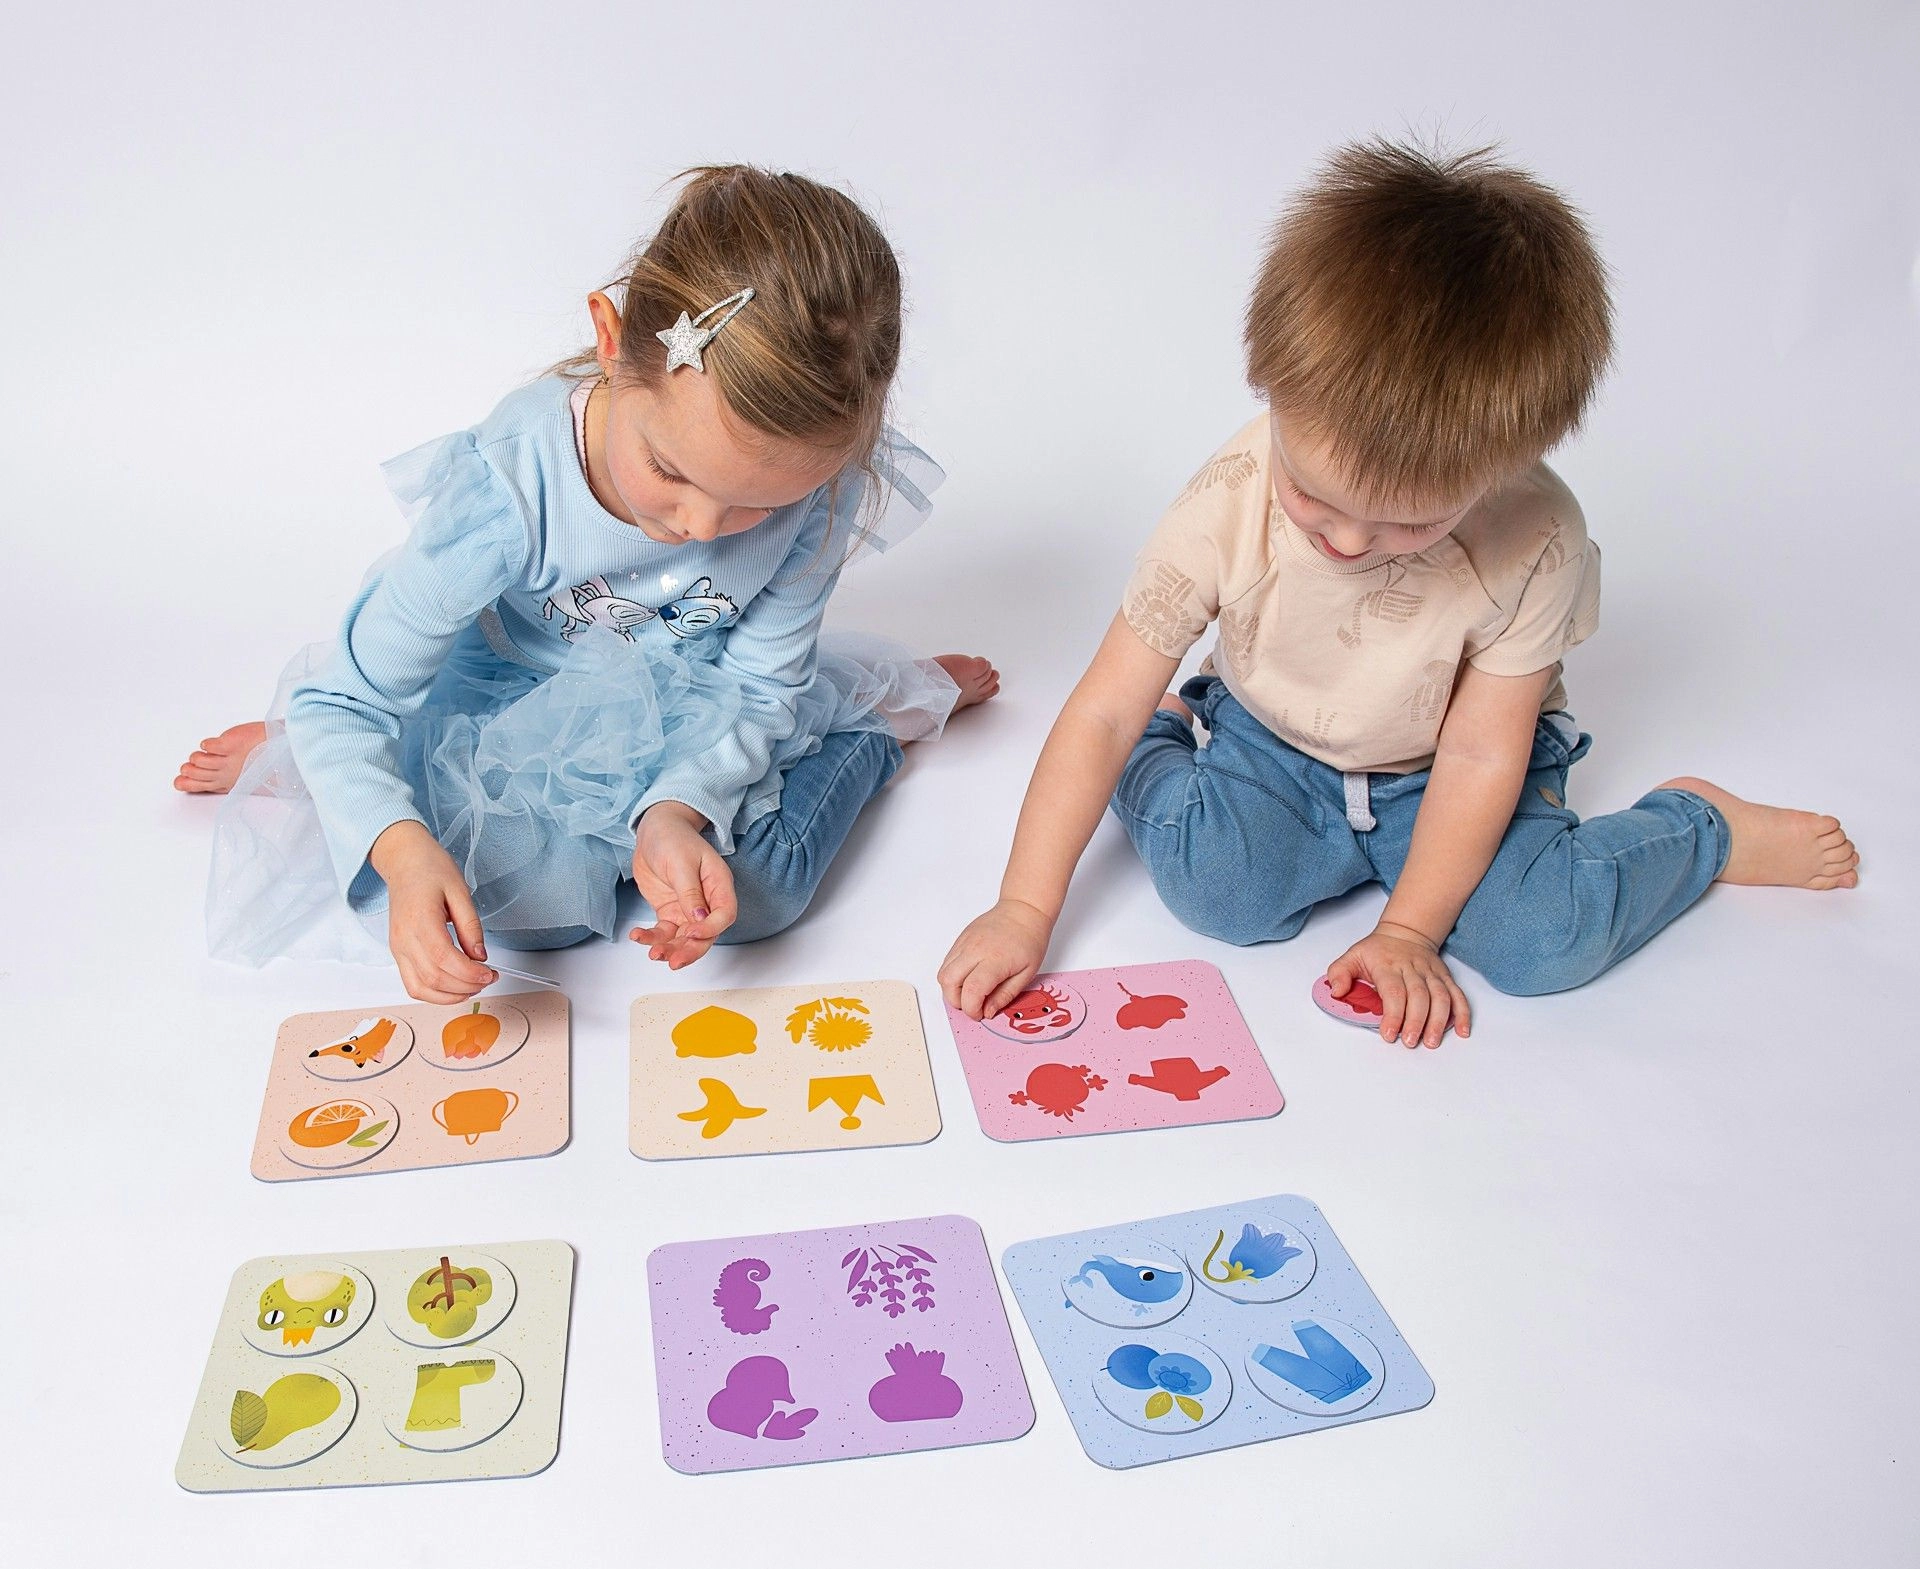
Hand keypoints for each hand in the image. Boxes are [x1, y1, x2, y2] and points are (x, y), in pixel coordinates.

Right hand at [370, 821, 497, 1003]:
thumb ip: (471, 926)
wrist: (404, 861)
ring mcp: (398, 948)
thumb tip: (480, 956)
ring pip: (421, 988)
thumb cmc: (430, 869)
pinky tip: (453, 988)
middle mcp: (404, 939)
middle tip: (489, 978)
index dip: (469, 974)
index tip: (490, 973)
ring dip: (450, 995)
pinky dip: (433, 994)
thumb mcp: (460, 890)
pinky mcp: (398, 952)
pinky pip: (412, 984)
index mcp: (420, 920)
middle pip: (434, 978)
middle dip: (466, 986)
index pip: (445, 960)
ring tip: (473, 986)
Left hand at [628, 801, 735, 968]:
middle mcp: (706, 901)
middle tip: (673, 961)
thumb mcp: (681, 863)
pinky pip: (664, 931)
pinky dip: (652, 937)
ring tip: (653, 953)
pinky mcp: (670, 911)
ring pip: (684, 938)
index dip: (710, 928)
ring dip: (670, 948)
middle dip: (690, 950)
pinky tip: (638, 935)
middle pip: (705, 934)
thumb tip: (699, 920)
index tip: (692, 933)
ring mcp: (687, 908)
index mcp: (719, 885)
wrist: (653, 830)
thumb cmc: (673, 837)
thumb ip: (690, 893)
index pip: (724, 915)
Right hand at [938, 900, 1055, 1018]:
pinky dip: (953, 976)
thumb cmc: (1030, 939)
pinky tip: (969, 978)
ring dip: (952, 989)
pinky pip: (947, 963)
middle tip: (973, 1005)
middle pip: (948, 983)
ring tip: (971, 991)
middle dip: (956, 1001)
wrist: (1023, 910)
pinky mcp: (960, 940)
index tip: (980, 1014)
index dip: (971, 1009)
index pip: (971, 991)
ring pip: (943, 973)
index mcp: (995, 960)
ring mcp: (964, 943)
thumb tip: (988, 1011)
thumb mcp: (1026, 973)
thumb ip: (1005, 995)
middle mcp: (975, 950)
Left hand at [1326, 922, 1470, 1048]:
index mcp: (1388, 965)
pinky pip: (1457, 994)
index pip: (1393, 991)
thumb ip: (1339, 973)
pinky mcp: (1445, 977)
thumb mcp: (1352, 956)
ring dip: (1439, 1021)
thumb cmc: (1377, 950)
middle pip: (1419, 996)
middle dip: (1416, 1021)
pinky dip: (1462, 1013)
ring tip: (1432, 1041)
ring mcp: (1431, 973)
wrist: (1405, 932)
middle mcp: (1412, 968)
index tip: (1389, 1034)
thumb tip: (1336, 990)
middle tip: (1410, 1042)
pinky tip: (1461, 1030)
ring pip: (1441, 996)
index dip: (1393, 1014)